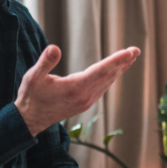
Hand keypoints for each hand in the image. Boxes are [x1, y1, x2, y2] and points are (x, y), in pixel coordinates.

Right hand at [15, 45, 140, 135]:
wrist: (30, 119)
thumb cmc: (31, 96)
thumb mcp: (33, 77)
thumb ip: (45, 62)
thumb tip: (54, 47)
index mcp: (74, 88)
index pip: (100, 71)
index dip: (116, 61)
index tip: (130, 52)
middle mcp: (84, 97)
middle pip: (108, 76)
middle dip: (123, 62)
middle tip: (136, 50)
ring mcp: (86, 101)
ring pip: (107, 82)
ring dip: (119, 69)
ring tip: (130, 57)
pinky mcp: (85, 103)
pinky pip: (102, 87)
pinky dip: (111, 77)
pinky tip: (115, 71)